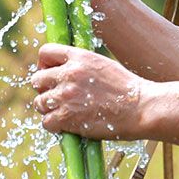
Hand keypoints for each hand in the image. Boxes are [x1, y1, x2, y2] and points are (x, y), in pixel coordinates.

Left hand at [29, 44, 149, 138]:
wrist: (142, 108)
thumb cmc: (128, 90)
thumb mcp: (104, 65)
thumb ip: (81, 66)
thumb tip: (64, 71)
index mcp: (79, 57)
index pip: (45, 52)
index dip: (44, 65)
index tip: (52, 75)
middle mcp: (69, 73)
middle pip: (37, 79)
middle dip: (45, 90)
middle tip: (58, 98)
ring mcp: (66, 96)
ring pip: (39, 103)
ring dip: (49, 109)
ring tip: (64, 113)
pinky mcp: (67, 117)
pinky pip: (46, 122)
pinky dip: (55, 126)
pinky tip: (68, 125)